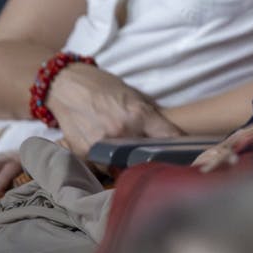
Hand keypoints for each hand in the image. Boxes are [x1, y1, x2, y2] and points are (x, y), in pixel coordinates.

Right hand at [45, 64, 182, 157]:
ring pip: (124, 167)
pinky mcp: (85, 153)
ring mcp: (102, 144)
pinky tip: (107, 154)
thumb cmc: (102, 86)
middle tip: (156, 159)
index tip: (187, 153)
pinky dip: (107, 164)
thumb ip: (148, 116)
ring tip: (127, 157)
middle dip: (152, 159)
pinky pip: (103, 167)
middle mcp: (121, 131)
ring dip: (128, 165)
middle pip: (147, 156)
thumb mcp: (132, 94)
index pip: (168, 137)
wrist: (66, 85)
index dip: (179, 146)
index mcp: (137, 113)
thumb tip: (169, 134)